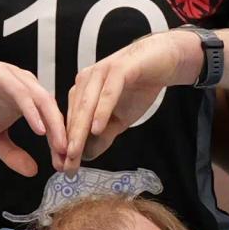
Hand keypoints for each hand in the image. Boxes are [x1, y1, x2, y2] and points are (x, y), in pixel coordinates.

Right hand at [0, 52, 61, 177]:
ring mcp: (16, 79)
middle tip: (69, 158)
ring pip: (42, 100)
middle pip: (54, 112)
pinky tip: (38, 128)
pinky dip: (32, 110)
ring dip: (53, 124)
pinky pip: (22, 93)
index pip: (52, 123)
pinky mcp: (2, 74)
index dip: (59, 144)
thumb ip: (12, 154)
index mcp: (29, 101)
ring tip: (59, 146)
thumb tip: (34, 171)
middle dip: (63, 136)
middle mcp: (27, 87)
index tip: (64, 166)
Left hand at [56, 29, 199, 166]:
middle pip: (75, 116)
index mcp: (83, 91)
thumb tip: (87, 156)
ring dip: (79, 130)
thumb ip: (103, 135)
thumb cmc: (139, 87)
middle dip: (69, 143)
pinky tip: (97, 128)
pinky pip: (107, 93)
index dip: (67, 146)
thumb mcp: (120, 118)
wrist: (164, 61)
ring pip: (86, 105)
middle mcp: (86, 80)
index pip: (71, 122)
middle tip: (67, 166)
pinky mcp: (118, 68)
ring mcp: (101, 72)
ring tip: (74, 152)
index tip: (64, 168)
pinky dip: (101, 111)